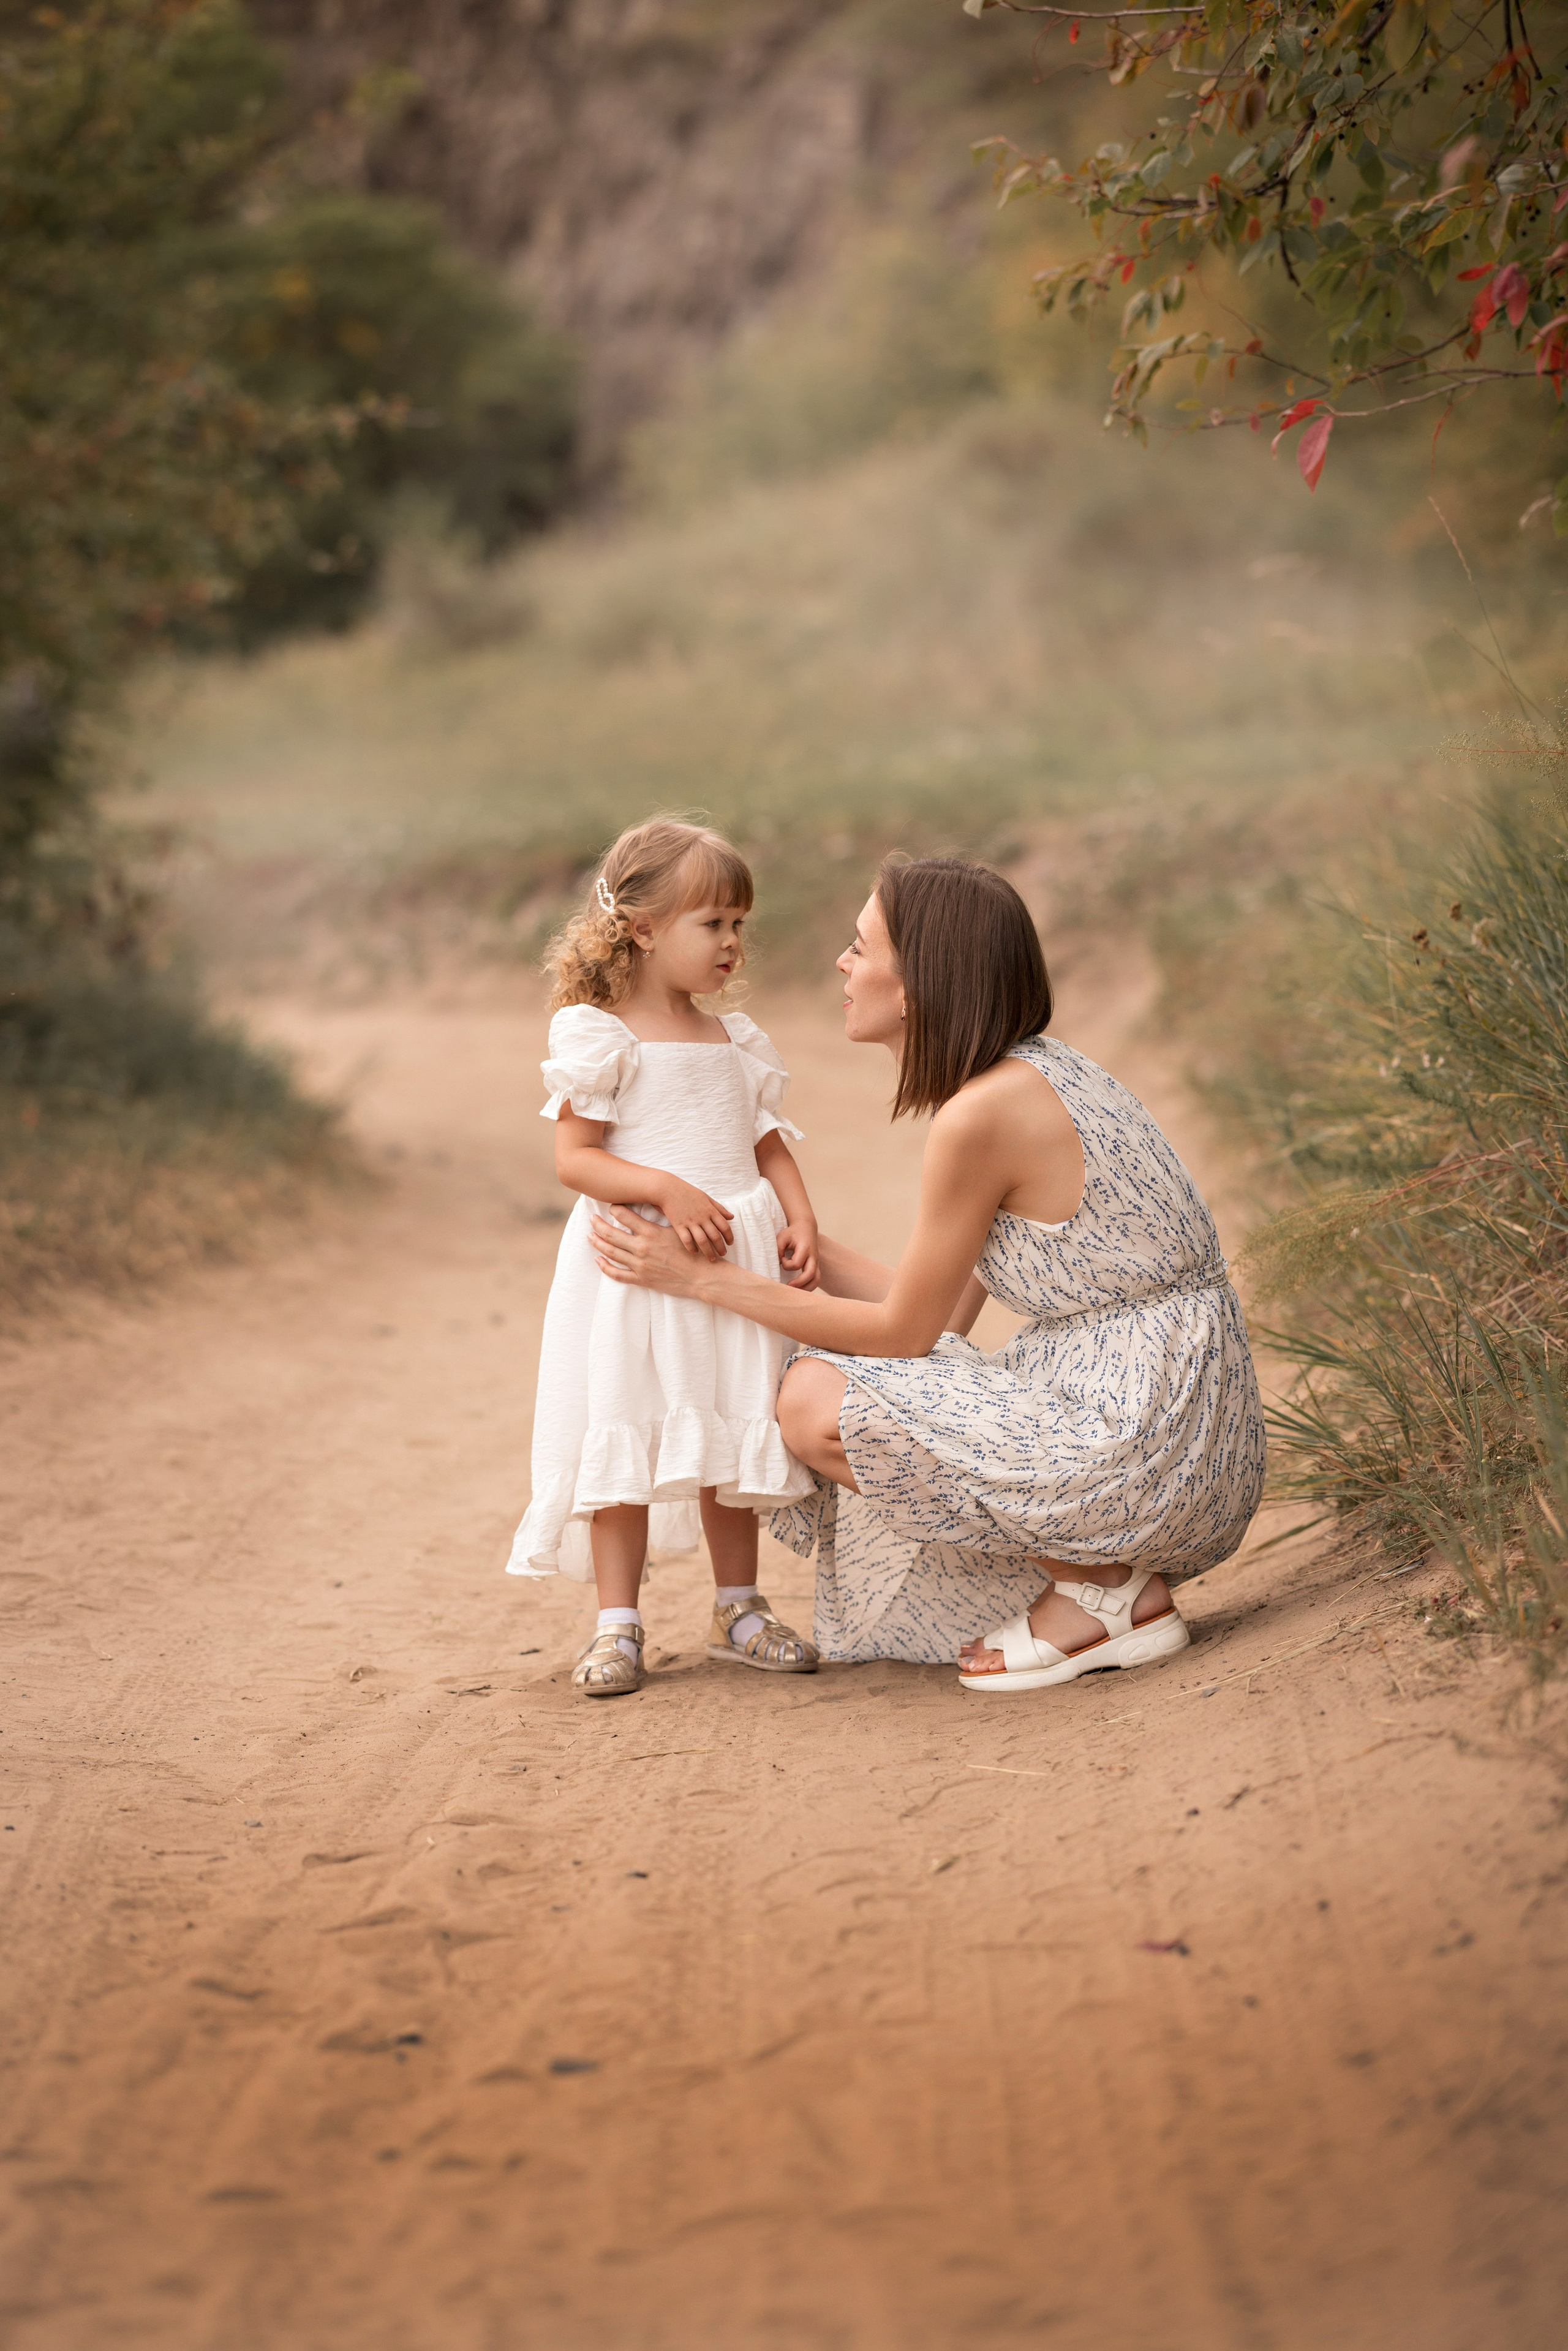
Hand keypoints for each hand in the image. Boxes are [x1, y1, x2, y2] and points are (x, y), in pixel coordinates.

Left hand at [591, 1209, 715, 1298]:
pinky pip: (617, 1274)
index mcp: (650, 1233)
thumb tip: (655, 1203)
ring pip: (610, 1252)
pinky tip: (598, 1260)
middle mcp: (641, 1248)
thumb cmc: (693, 1251)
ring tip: (590, 1236)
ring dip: (597, 1243)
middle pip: (611, 1234)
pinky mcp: (641, 1279)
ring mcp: (639, 1265)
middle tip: (592, 1218)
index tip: (610, 1205)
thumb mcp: (679, 1230)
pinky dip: (605, 1267)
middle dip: (598, 1224)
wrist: (701, 1276)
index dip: (614, 1209)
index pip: (625, 1216)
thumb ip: (663, 1219)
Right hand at [656, 1179, 733, 1262]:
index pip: (724, 1226)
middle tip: (723, 1254)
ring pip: (702, 1241)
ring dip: (708, 1251)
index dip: (729, 1237)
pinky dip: (691, 1248)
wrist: (668, 1189)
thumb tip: (731, 1217)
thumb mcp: (706, 1197)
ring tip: (712, 1258)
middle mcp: (702, 1217)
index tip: (730, 1243)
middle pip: (715, 1236)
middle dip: (720, 1247)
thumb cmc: (688, 1192)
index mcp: (710, 1210)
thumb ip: (719, 1208)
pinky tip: (694, 1252)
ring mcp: (690, 1222)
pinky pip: (687, 1240)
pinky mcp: (678, 1225)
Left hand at [776, 1218, 818, 1288]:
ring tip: (794, 1293)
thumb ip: (778, 1249)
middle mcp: (813, 1257)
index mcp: (805, 1248)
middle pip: (811, 1274)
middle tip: (787, 1287)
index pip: (797, 1263)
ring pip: (816, 1280)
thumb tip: (777, 1265)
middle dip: (799, 1283)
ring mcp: (816, 1263)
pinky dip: (808, 1287)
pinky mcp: (815, 1267)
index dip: (786, 1264)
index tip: (782, 1258)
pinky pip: (815, 1280)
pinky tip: (798, 1290)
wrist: (806, 1228)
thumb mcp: (782, 1237)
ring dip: (806, 1289)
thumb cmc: (792, 1233)